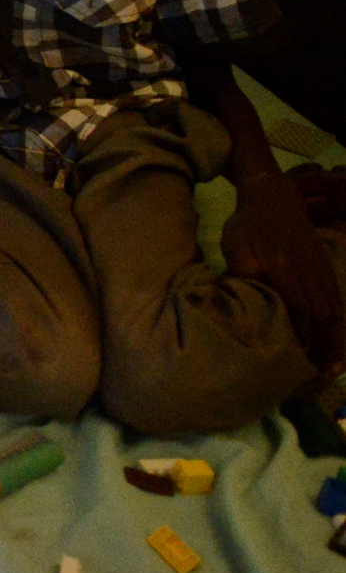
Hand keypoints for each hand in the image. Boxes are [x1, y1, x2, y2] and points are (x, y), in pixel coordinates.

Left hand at [226, 171, 343, 375]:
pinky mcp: (326, 269)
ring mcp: (323, 271)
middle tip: (320, 377)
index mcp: (287, 269)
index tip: (299, 363)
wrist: (274, 196)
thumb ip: (242, 275)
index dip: (302, 339)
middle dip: (325, 348)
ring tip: (329, 368)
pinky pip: (336, 302)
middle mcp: (311, 273)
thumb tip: (241, 305)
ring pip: (335, 312)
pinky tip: (333, 342)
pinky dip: (336, 325)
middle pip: (325, 317)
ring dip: (334, 340)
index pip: (300, 311)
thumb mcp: (236, 247)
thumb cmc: (249, 225)